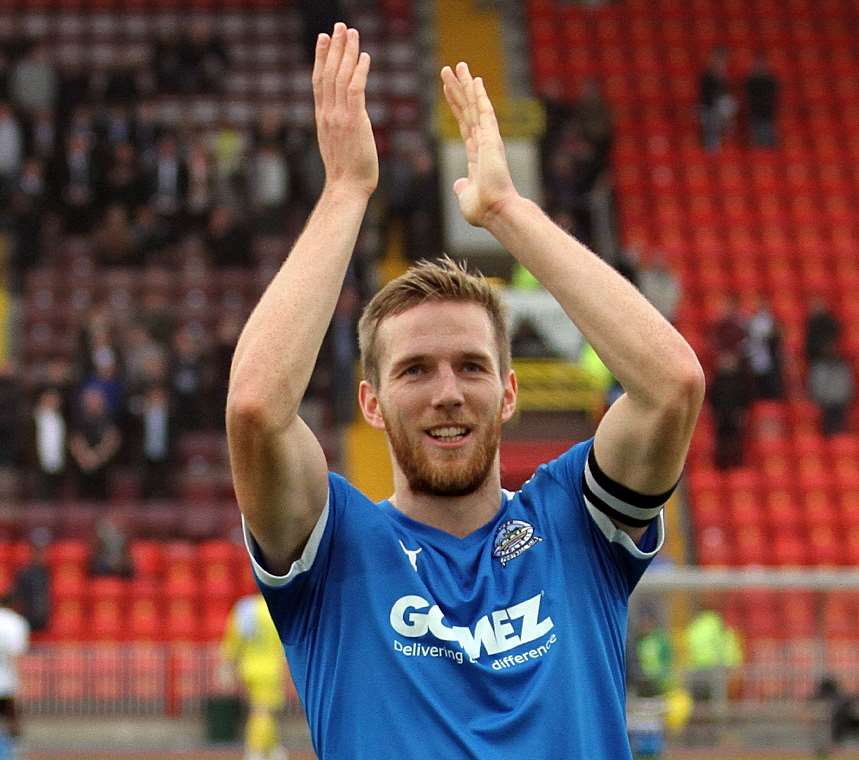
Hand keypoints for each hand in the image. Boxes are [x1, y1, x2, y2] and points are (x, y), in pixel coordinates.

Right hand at [312, 23, 377, 198]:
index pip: (319, 80)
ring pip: (340, 76)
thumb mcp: (336, 143)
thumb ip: (338, 126)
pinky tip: (365, 57)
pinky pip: (355, 90)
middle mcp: (328, 113)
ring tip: (352, 33)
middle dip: (334, 47)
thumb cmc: (346, 172)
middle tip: (338, 26)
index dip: (321, 57)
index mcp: (322, 117)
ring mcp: (339, 117)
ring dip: (347, 52)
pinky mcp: (354, 121)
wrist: (346, 187)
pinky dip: (359, 72)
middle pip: (328, 72)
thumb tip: (346, 119)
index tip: (323, 38)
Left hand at [441, 62, 518, 226]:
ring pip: (474, 106)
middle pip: (468, 110)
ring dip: (466, 85)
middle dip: (459, 90)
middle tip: (450, 69)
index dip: (456, 107)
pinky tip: (474, 79)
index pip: (464, 125)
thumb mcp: (466, 197)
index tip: (449, 91)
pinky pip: (483, 111)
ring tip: (457, 66)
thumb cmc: (483, 209)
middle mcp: (484, 143)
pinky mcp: (491, 138)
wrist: (495, 211)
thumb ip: (463, 187)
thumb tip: (458, 183)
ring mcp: (488, 139)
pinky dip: (478, 95)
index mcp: (478, 155)